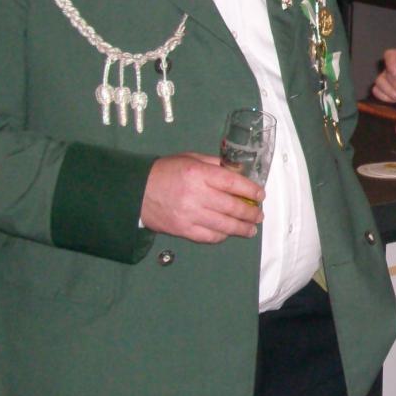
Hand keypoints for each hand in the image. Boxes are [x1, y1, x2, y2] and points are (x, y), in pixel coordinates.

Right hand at [140, 153, 262, 243]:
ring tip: (251, 229)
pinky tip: (229, 234)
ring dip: (241, 228)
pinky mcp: (182, 230)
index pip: (233, 183)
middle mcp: (196, 195)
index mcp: (199, 174)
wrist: (135, 192)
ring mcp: (190, 215)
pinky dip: (222, 236)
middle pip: (232, 207)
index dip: (250, 190)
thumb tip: (238, 172)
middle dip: (250, 212)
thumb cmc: (165, 172)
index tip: (260, 196)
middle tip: (259, 215)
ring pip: (224, 225)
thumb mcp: (190, 159)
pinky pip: (208, 236)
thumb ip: (214, 165)